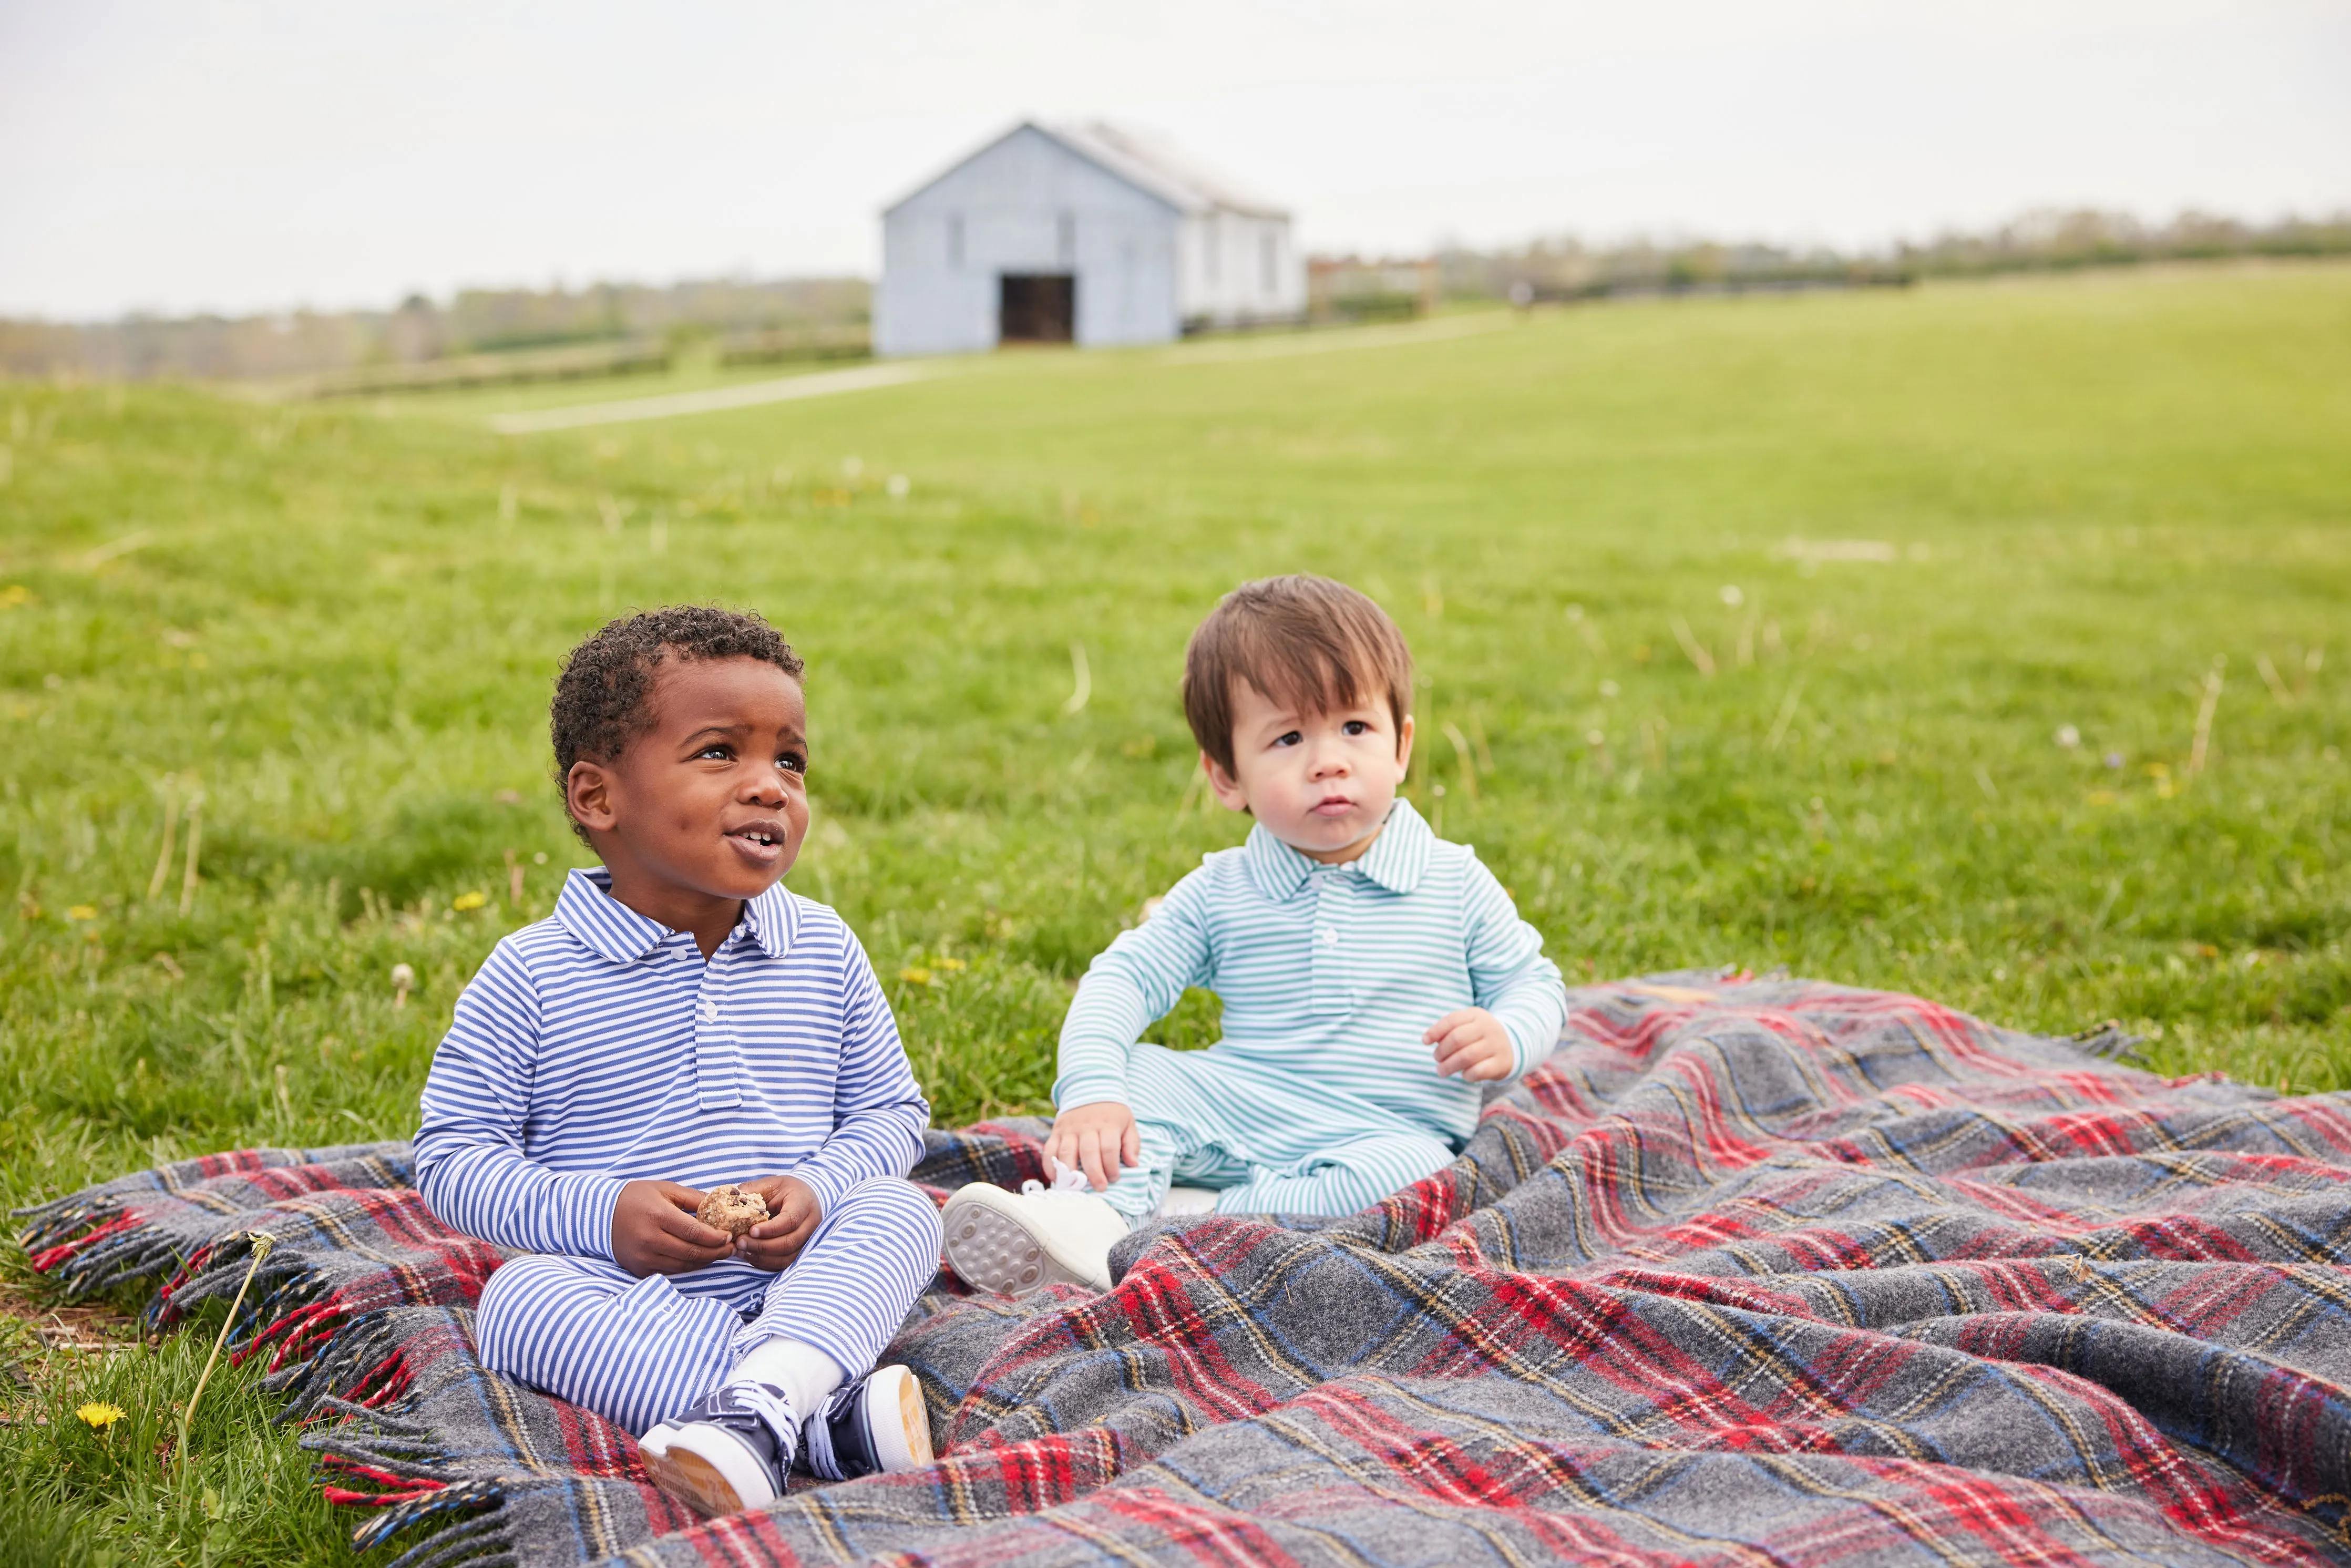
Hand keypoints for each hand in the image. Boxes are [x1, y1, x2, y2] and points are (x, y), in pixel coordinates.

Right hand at [611, 1180, 733, 1276]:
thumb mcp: (666, 1189)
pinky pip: (670, 1271)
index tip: (730, 1236)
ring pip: (683, 1266)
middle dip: (716, 1253)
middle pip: (691, 1252)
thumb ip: (694, 1198)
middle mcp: (650, 1240)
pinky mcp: (640, 1269)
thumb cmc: (637, 1197)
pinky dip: (687, 1266)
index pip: (694, 1233)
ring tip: (719, 1254)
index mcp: (658, 1216)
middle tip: (732, 1249)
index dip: (716, 1238)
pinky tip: (699, 1259)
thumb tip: (722, 1205)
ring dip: (705, 1262)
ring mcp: (644, 1257)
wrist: (602, 1214)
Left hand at [734, 1175, 822, 1270]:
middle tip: (740, 1242)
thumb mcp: (771, 1184)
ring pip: (786, 1258)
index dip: (770, 1229)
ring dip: (761, 1257)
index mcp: (804, 1203)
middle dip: (762, 1246)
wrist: (804, 1198)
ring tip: (740, 1251)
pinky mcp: (800, 1252)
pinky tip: (748, 1255)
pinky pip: (782, 1264)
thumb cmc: (785, 1191)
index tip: (751, 1230)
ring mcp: (807, 1241)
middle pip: (789, 1242)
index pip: (790, 1220)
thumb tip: (730, 1197)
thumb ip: (752, 1191)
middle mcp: (810, 1224)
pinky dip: (764, 1263)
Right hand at [1044, 1100, 1138, 1192]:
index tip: (1114, 1178)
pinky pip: (1049, 1149)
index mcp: (1107, 1124)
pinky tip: (1056, 1178)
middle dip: (1094, 1173)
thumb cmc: (1112, 1115)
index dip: (1112, 1166)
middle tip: (1100, 1187)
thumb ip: (1132, 1144)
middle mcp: (1087, 1126)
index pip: (1109, 1148)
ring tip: (1076, 1186)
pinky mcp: (1056, 1132)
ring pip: (1067, 1152)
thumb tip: (1133, 1164)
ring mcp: (1069, 1129)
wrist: (1090, 1092)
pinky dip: (1050, 1166)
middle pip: (1088, 1152)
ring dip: (1071, 1172)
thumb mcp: (1128, 1124)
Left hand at [1426, 1008, 1514, 1082]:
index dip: (1435, 1031)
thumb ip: (1448, 1029)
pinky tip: (1463, 1074)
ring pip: (1466, 1056)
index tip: (1425, 1041)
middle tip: (1437, 1059)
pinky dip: (1466, 1075)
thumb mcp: (1467, 1025)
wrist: (1512, 1045)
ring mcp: (1496, 1045)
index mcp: (1476, 1015)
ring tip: (1442, 1071)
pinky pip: (1478, 1071)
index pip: (1452, 1020)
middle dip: (1441, 1051)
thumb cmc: (1479, 1036)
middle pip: (1457, 1039)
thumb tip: (1426, 1039)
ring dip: (1449, 1066)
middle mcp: (1488, 1028)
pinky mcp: (1501, 1063)